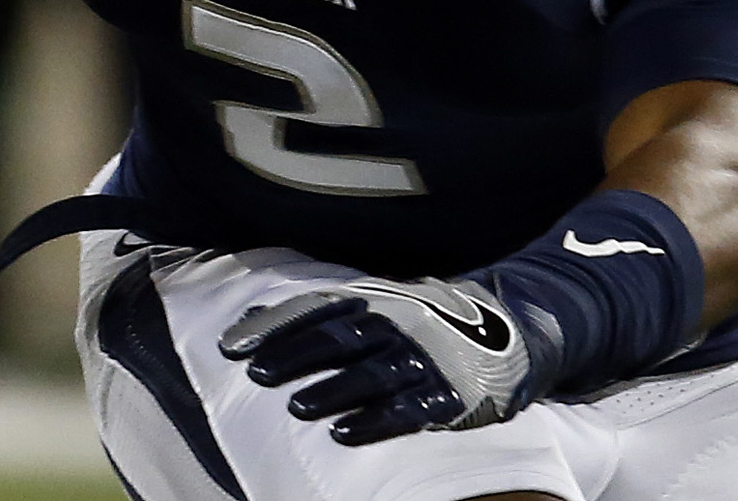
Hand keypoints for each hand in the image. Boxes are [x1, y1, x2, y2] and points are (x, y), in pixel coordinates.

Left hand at [220, 275, 534, 444]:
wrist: (505, 334)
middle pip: (337, 337)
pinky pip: (408, 410)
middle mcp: (394, 325)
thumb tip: (247, 318)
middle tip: (257, 374)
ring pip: (370, 374)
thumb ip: (315, 313)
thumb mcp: (372, 307)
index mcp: (371, 302)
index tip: (232, 345)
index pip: (312, 309)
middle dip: (294, 355)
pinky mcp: (448, 395)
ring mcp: (422, 360)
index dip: (273, 326)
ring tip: (294, 407)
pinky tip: (343, 434)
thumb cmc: (416, 325)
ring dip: (330, 390)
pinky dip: (374, 422)